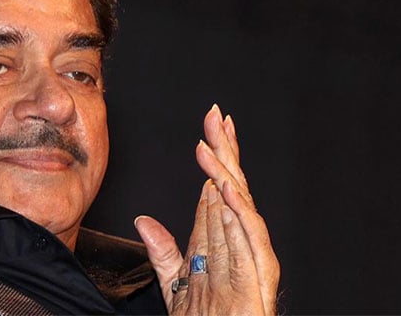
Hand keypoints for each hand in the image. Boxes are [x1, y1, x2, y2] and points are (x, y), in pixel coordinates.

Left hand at [135, 104, 278, 314]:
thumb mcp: (175, 284)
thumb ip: (163, 252)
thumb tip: (142, 220)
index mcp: (220, 241)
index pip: (218, 188)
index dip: (214, 157)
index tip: (210, 128)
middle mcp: (239, 243)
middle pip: (231, 187)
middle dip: (223, 151)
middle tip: (215, 116)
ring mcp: (250, 258)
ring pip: (238, 206)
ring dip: (225, 173)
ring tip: (211, 143)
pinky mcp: (257, 277)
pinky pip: (249, 240)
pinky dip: (238, 212)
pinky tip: (225, 188)